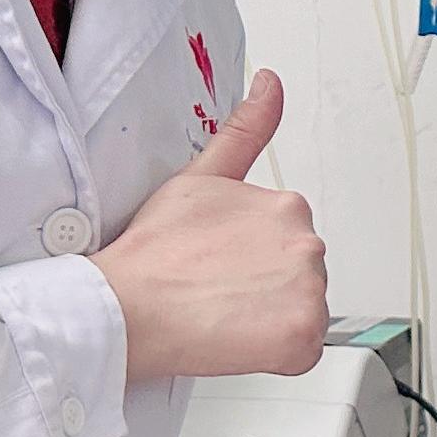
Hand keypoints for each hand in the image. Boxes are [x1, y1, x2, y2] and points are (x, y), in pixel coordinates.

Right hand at [91, 70, 327, 385]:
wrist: (127, 306)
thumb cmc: (155, 250)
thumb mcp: (201, 176)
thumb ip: (247, 130)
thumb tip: (271, 82)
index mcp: (289, 206)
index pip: (288, 244)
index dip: (251, 260)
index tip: (219, 266)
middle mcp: (307, 244)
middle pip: (299, 277)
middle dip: (265, 288)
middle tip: (217, 291)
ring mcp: (309, 291)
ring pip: (303, 312)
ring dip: (269, 320)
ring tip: (222, 314)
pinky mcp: (303, 336)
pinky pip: (302, 352)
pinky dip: (275, 354)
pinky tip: (237, 340)